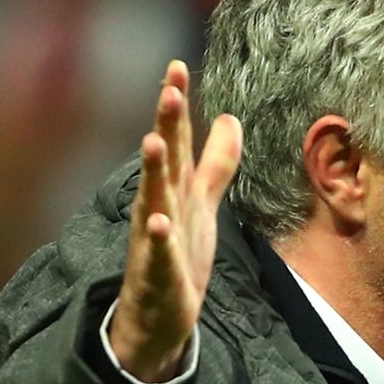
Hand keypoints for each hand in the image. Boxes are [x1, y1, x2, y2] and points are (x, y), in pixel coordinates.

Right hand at [109, 60, 241, 381]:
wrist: (158, 318)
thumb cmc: (178, 255)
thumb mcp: (203, 203)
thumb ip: (217, 163)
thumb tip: (230, 118)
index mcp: (174, 189)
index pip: (176, 140)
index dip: (177, 105)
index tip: (178, 65)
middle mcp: (160, 206)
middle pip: (164, 160)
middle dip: (166, 124)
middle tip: (170, 88)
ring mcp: (155, 240)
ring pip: (153, 199)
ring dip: (153, 171)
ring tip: (153, 141)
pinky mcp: (158, 274)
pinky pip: (157, 254)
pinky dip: (157, 238)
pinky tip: (157, 222)